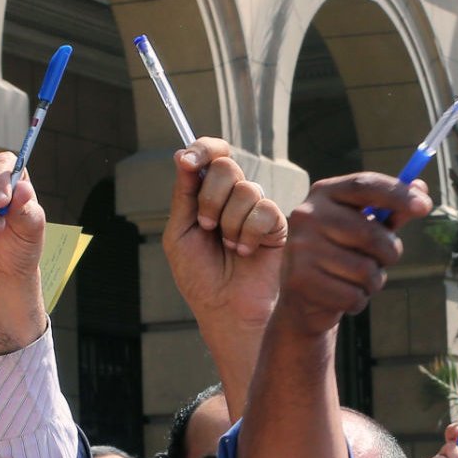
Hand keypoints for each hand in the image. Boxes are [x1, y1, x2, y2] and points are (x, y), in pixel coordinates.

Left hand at [164, 137, 288, 336]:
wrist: (225, 308)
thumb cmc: (200, 277)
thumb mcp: (179, 232)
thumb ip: (183, 194)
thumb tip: (182, 154)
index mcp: (208, 193)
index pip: (212, 153)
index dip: (203, 148)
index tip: (190, 161)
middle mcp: (234, 197)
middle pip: (227, 166)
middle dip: (210, 198)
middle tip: (206, 227)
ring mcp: (257, 209)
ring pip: (246, 189)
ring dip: (229, 224)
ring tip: (229, 248)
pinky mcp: (277, 224)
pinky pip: (264, 210)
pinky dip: (249, 234)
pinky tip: (246, 252)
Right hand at [275, 174, 428, 336]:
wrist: (303, 296)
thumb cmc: (342, 252)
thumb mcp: (365, 226)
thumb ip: (392, 209)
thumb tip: (422, 189)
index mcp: (325, 193)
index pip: (364, 185)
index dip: (398, 194)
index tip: (425, 207)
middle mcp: (308, 215)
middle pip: (370, 233)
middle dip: (390, 252)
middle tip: (386, 258)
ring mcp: (301, 248)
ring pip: (365, 270)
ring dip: (374, 281)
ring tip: (360, 279)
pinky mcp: (301, 280)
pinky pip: (353, 295)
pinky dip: (359, 300)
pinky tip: (345, 294)